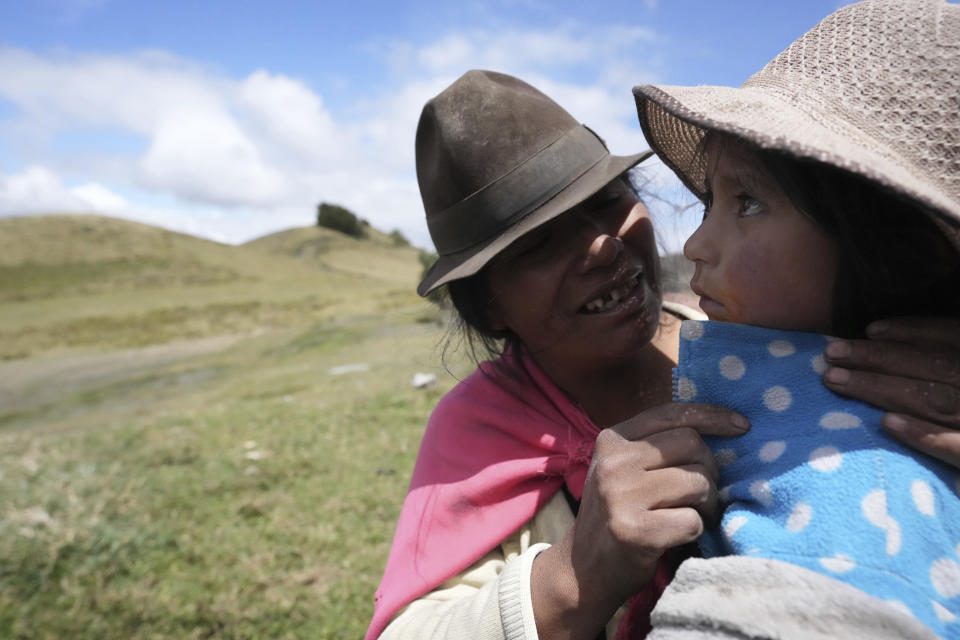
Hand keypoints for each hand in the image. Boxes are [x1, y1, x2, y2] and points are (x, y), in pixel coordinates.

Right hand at [530, 403, 747, 639]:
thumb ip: (657, 448)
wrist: (584, 568)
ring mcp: (621, 496)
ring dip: (708, 504)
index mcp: (612, 440)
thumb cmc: (618, 514)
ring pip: (698, 482)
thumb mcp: (625, 469)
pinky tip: (678, 537)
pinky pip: (693, 521)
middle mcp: (614, 463)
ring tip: (695, 516)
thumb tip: (723, 429)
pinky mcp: (635, 531)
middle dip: (710, 470)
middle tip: (703, 495)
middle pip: (692, 445)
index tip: (741, 426)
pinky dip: (696, 531)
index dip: (712, 416)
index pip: (671, 413)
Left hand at [822, 316, 959, 468]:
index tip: (870, 329)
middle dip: (882, 357)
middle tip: (833, 352)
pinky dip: (925, 435)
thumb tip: (895, 344)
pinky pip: (958, 449)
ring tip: (836, 379)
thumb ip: (948, 369)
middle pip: (937, 367)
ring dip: (883, 387)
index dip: (915, 331)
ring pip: (936, 400)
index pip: (956, 339)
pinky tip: (887, 424)